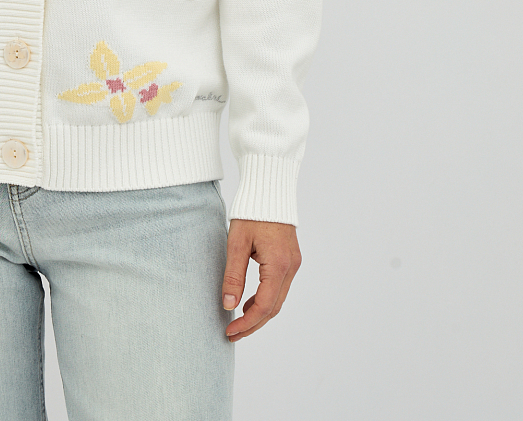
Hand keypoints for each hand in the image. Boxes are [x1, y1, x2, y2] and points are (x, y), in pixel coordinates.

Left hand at [220, 219, 300, 341]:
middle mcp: (290, 267)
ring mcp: (293, 263)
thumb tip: (228, 305)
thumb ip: (233, 276)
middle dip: (253, 324)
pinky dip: (266, 299)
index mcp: (278, 264)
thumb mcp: (237, 243)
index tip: (230, 332)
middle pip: (274, 307)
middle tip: (232, 334)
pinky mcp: (291, 259)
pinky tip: (250, 302)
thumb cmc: (251, 212)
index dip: (247, 323)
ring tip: (238, 322)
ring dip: (260, 313)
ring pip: (278, 299)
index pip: (264, 306)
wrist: (269, 189)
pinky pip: (280, 287)